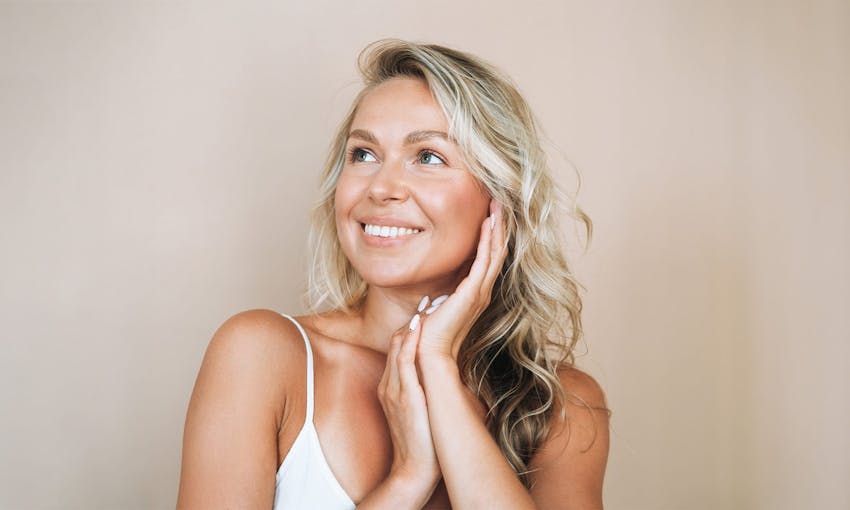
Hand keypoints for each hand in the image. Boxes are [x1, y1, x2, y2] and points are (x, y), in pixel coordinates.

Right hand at [376, 314, 440, 503]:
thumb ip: (427, 393)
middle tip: (432, 298)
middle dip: (414, 320)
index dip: (415, 328)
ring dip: (414, 323)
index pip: (402, 349)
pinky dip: (410, 341)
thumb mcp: (422, 412)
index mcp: (396, 386)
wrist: (413, 471)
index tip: (432, 310)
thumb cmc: (423, 445)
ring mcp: (395, 389)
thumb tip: (447, 381)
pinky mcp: (402, 396)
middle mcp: (392, 384)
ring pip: (398, 346)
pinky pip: (403, 361)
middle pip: (398, 342)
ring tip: (429, 304)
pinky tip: (420, 326)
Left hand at [417, 199, 508, 360]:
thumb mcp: (437, 306)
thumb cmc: (429, 333)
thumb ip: (440, 295)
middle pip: (497, 252)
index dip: (492, 236)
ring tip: (498, 207)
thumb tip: (434, 289)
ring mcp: (479, 292)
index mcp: (475, 294)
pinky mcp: (472, 292)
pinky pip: (484, 260)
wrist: (429, 352)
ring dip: (497, 228)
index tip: (490, 215)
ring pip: (495, 253)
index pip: (488, 259)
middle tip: (500, 203)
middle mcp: (482, 291)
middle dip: (499, 226)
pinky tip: (488, 224)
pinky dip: (488, 240)